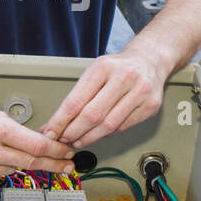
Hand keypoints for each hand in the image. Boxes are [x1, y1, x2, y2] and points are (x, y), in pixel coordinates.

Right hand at [0, 99, 75, 190]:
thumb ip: (14, 130)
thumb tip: (37, 141)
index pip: (37, 145)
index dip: (57, 151)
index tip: (67, 153)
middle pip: (30, 162)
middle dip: (51, 164)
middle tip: (65, 165)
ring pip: (11, 172)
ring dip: (16, 164)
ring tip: (5, 153)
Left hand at [39, 47, 168, 148]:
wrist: (150, 60)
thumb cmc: (118, 67)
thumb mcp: (95, 71)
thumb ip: (78, 96)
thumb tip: (57, 122)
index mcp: (104, 67)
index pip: (75, 100)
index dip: (60, 121)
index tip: (50, 131)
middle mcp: (124, 77)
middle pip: (92, 115)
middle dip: (73, 132)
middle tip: (63, 139)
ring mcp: (140, 92)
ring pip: (108, 125)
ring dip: (89, 137)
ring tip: (78, 140)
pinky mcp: (150, 106)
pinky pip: (123, 127)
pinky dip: (106, 134)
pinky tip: (97, 135)